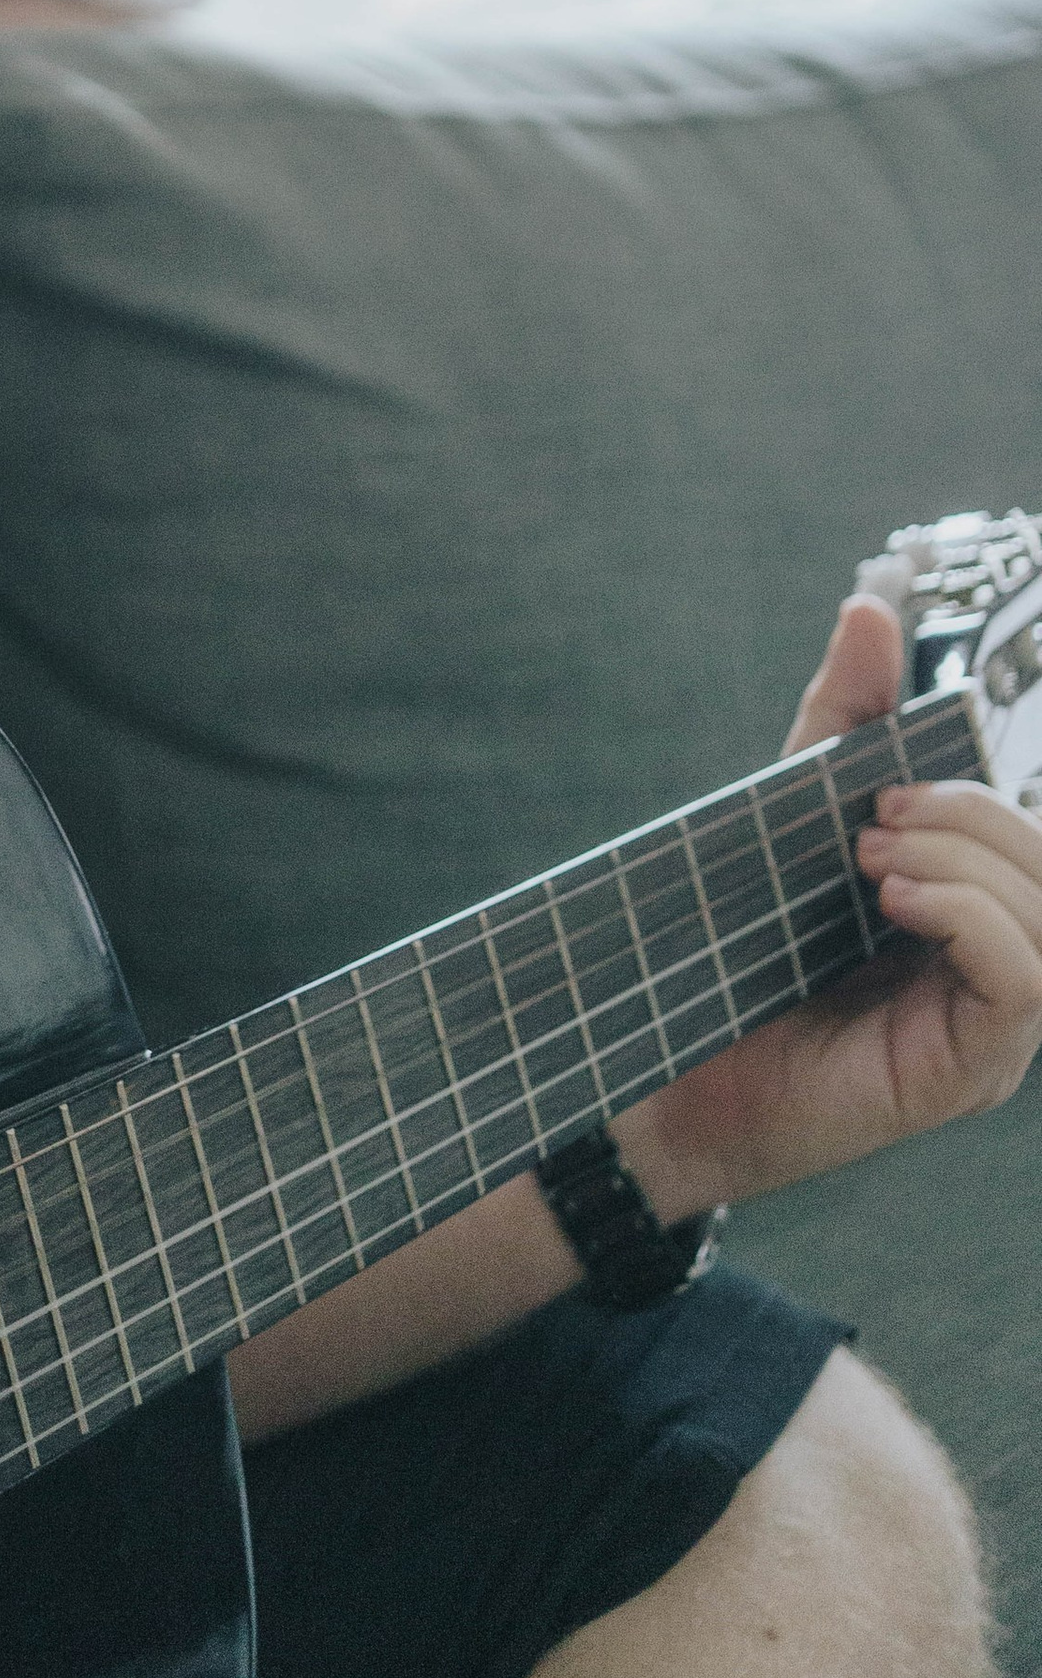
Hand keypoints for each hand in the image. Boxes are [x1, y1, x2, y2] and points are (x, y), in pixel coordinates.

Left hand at [637, 596, 1041, 1215]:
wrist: (671, 1072)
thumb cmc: (737, 950)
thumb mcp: (794, 812)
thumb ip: (844, 717)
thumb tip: (870, 605)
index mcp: (972, 902)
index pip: (1019, 825)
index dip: (972, 783)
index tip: (883, 773)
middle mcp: (999, 961)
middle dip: (967, 813)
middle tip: (871, 815)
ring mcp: (996, 1021)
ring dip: (963, 859)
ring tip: (870, 859)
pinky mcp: (975, 1066)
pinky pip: (1029, 978)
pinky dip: (971, 918)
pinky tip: (897, 901)